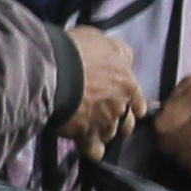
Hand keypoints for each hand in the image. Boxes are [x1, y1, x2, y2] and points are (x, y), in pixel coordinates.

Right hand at [58, 23, 146, 153]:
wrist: (51, 70)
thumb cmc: (74, 50)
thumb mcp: (101, 39)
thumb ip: (114, 52)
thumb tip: (119, 57)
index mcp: (128, 82)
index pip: (138, 99)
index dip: (128, 101)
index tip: (118, 100)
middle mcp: (122, 105)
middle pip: (128, 120)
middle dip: (119, 119)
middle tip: (103, 115)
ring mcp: (105, 123)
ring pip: (112, 135)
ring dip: (104, 133)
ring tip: (90, 129)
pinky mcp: (87, 136)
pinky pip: (94, 151)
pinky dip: (90, 149)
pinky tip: (83, 144)